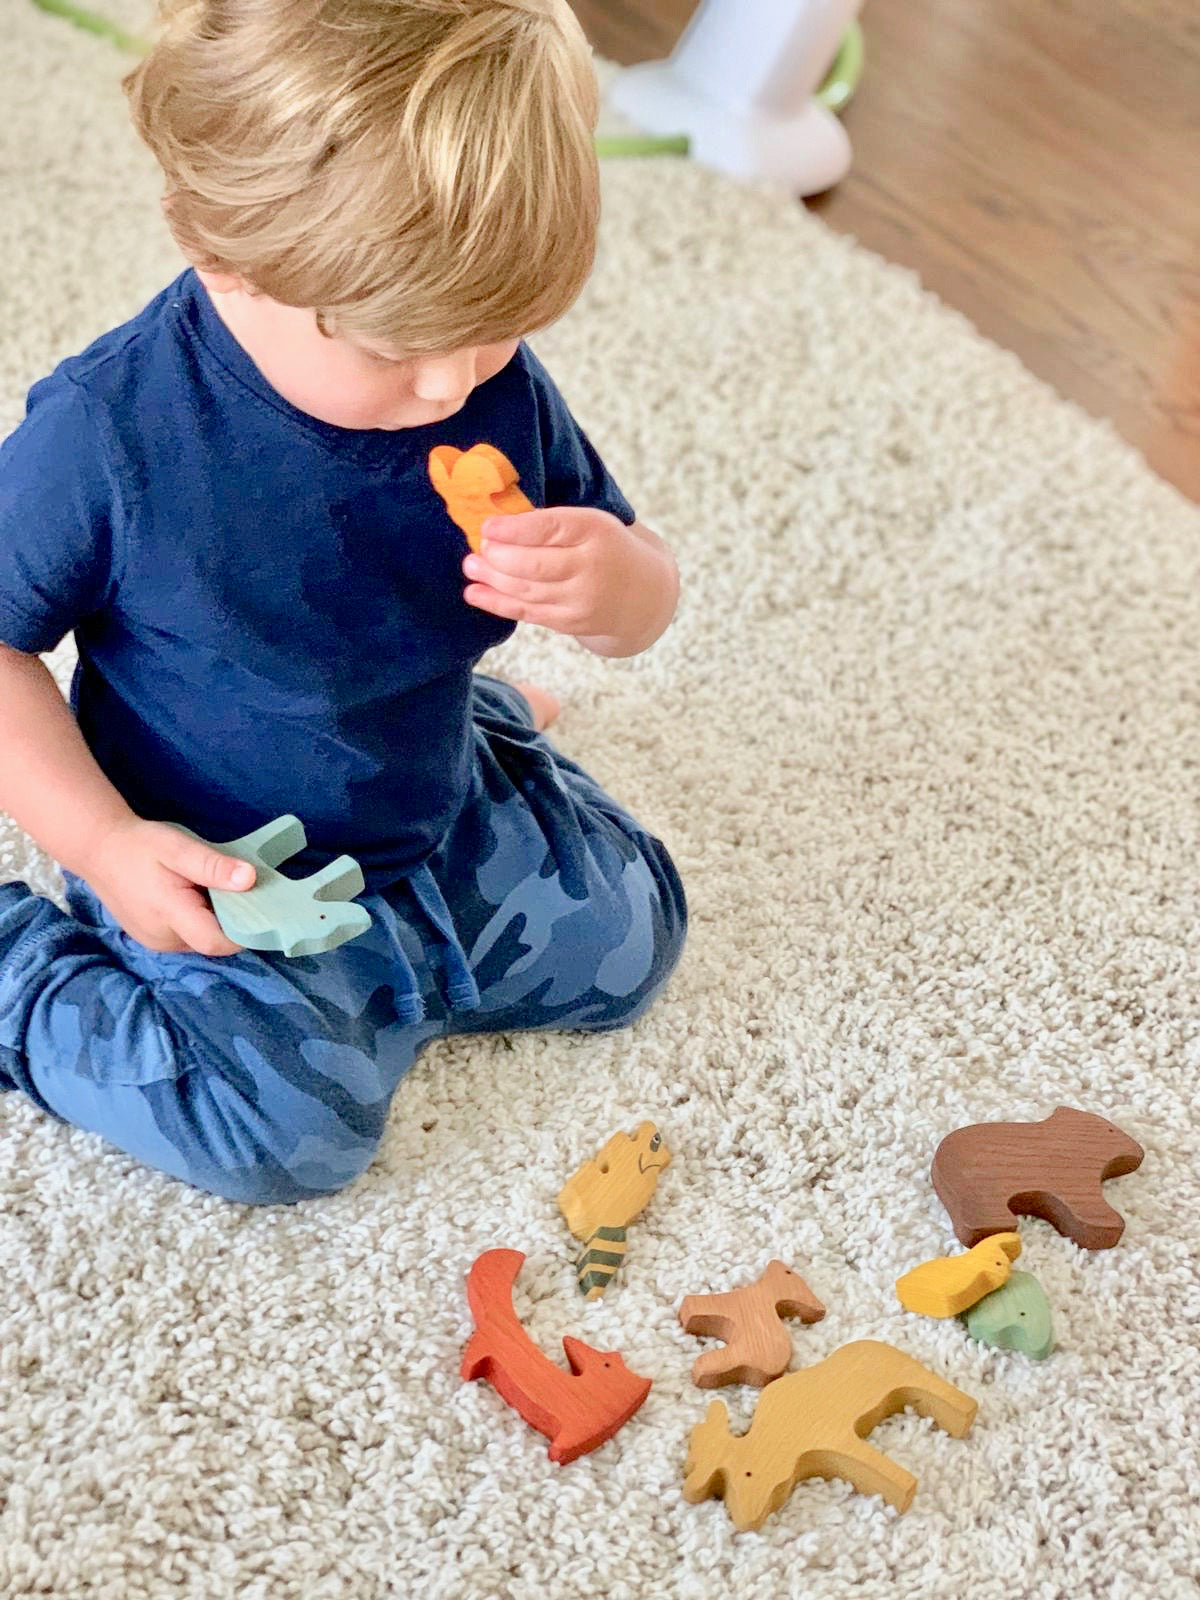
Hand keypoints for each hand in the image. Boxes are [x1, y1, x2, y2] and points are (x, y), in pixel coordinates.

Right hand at [81, 817, 255, 955]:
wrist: (99, 850)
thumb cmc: (139, 845)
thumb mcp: (178, 848)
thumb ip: (213, 866)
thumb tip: (250, 879)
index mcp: (170, 916)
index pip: (217, 942)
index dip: (243, 930)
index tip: (257, 905)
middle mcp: (163, 939)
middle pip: (212, 941)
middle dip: (229, 920)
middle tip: (232, 887)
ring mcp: (156, 943)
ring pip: (200, 940)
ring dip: (212, 920)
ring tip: (207, 889)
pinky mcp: (153, 940)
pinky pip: (186, 937)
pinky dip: (197, 920)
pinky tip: (192, 896)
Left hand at [462, 508, 678, 657]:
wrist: (642, 592)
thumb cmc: (604, 546)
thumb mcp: (591, 522)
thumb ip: (554, 522)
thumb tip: (496, 523)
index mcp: (595, 530)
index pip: (550, 528)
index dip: (514, 529)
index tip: (487, 526)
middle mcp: (591, 567)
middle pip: (535, 565)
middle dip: (499, 557)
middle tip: (477, 548)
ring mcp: (581, 599)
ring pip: (527, 590)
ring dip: (492, 578)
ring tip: (470, 566)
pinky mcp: (570, 621)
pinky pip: (528, 612)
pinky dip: (497, 603)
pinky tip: (474, 593)